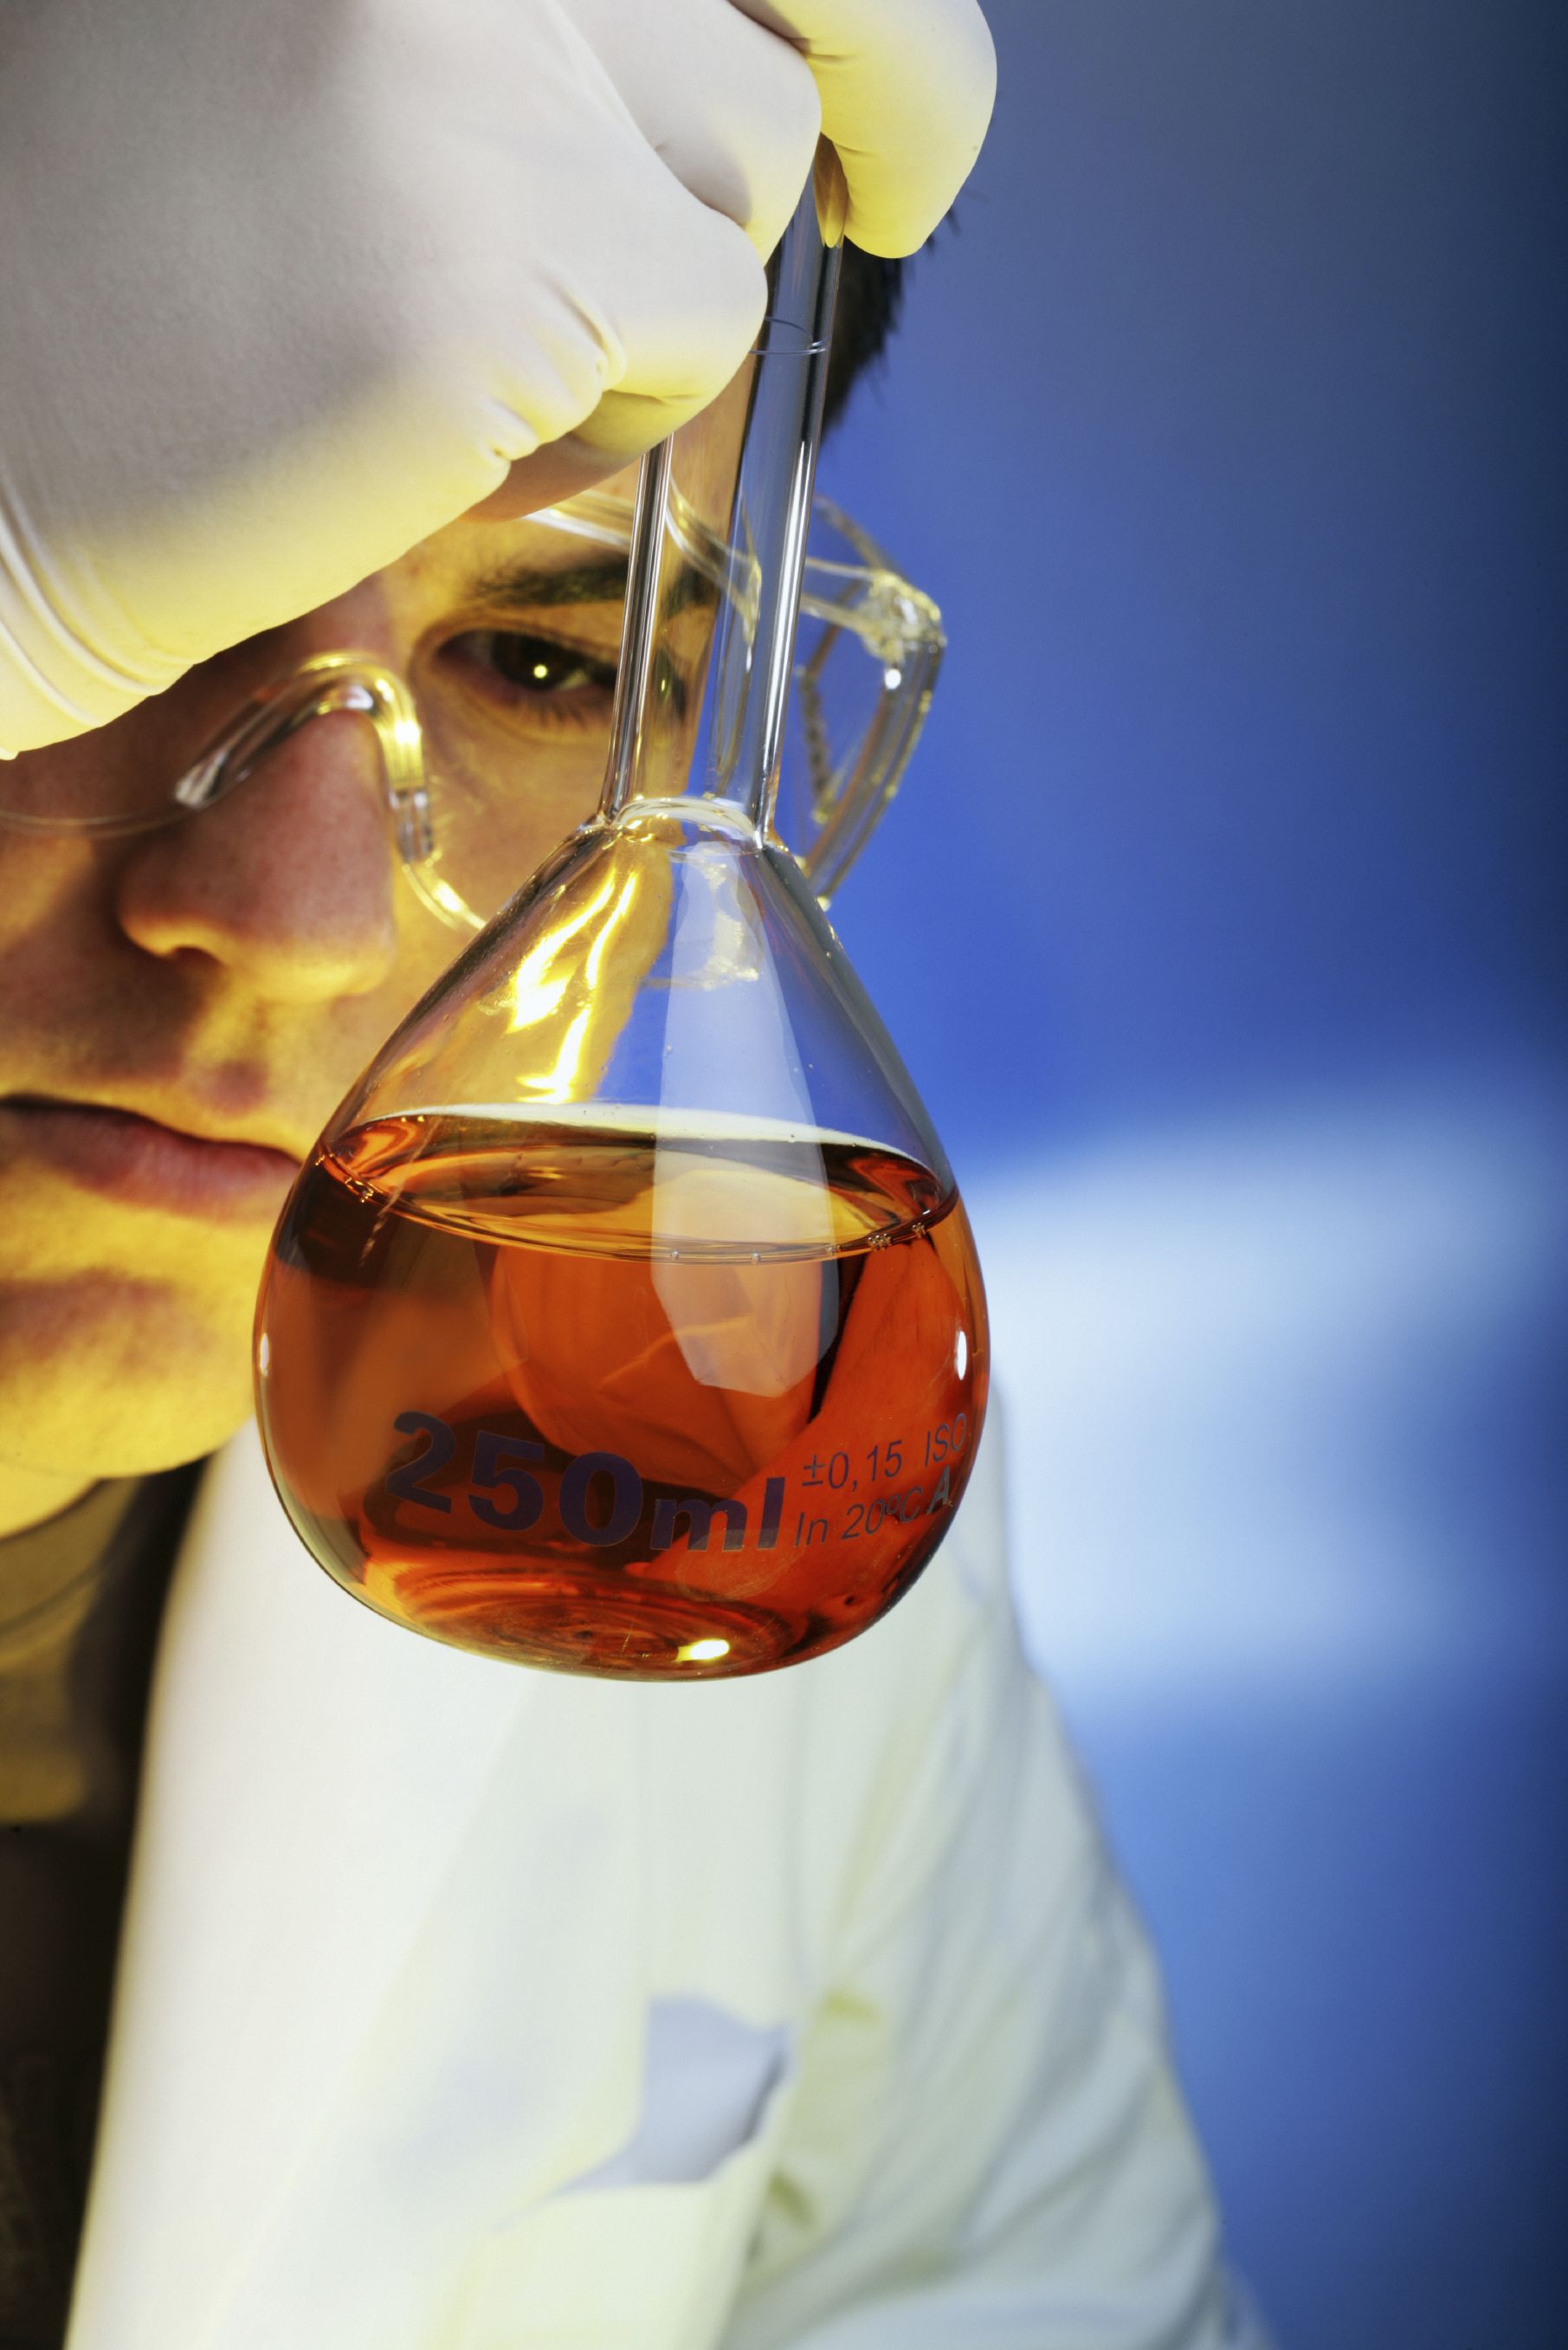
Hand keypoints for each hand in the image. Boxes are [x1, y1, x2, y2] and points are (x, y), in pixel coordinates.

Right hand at [0, 0, 993, 755]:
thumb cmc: (139, 251)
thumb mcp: (326, 21)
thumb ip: (529, 5)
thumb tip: (776, 28)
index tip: (874, 50)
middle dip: (900, 88)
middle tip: (904, 191)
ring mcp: (468, 46)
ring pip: (745, 173)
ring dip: (657, 276)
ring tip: (467, 322)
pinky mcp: (497, 247)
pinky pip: (702, 330)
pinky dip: (618, 405)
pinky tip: (449, 415)